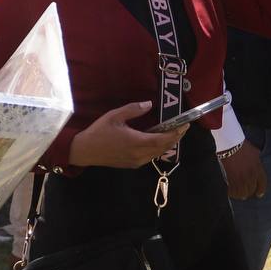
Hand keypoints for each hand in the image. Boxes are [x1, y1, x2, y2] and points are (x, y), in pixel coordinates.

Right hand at [67, 102, 187, 168]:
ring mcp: (136, 161)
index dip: (176, 133)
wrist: (85, 150)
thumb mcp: (114, 116)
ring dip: (167, 144)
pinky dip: (158, 149)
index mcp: (136, 141)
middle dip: (175, 138)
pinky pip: (150, 157)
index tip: (185, 125)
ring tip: (172, 134)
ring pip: (158, 154)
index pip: (163, 139)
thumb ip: (133, 109)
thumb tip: (149, 104)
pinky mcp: (132, 164)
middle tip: (182, 128)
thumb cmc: (99, 132)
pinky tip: (157, 142)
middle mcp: (139, 154)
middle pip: (164, 148)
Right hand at [222, 141, 266, 199]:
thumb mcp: (253, 151)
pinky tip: (228, 192)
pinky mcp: (230, 180)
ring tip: (235, 194)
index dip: (260, 190)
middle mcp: (251, 176)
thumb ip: (256, 158)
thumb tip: (256, 159)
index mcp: (258, 169)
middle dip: (248, 193)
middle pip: (251, 190)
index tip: (258, 194)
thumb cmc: (240, 145)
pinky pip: (232, 191)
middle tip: (243, 194)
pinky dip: (230, 193)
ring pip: (241, 193)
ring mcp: (240, 179)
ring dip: (238, 194)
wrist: (229, 145)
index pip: (262, 184)